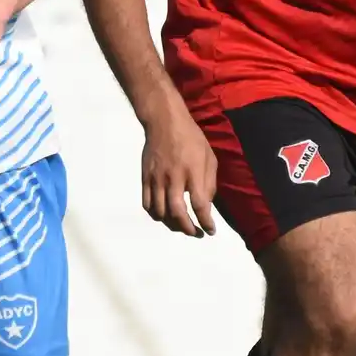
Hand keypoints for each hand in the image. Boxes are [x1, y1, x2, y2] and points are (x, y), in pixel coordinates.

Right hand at [141, 98, 216, 237]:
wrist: (164, 122)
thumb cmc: (191, 138)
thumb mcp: (209, 157)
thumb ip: (209, 182)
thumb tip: (206, 204)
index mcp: (193, 171)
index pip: (199, 204)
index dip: (206, 222)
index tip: (210, 230)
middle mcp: (173, 177)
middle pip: (177, 212)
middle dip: (187, 229)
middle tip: (196, 233)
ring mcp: (156, 178)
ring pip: (160, 212)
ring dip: (171, 224)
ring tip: (181, 225)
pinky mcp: (145, 178)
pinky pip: (147, 204)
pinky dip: (156, 215)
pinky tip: (164, 215)